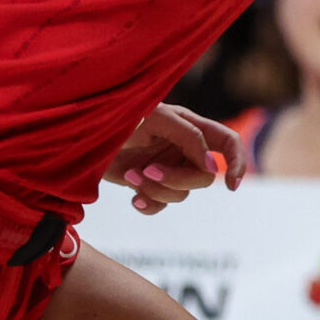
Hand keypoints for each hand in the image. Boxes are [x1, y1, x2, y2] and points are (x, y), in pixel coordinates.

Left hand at [108, 103, 244, 213]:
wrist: (81, 132)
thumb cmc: (120, 114)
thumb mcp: (156, 117)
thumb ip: (189, 137)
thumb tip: (213, 169)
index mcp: (191, 126)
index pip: (228, 143)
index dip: (237, 162)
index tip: (230, 185)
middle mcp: (183, 149)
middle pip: (203, 177)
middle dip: (177, 179)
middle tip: (149, 171)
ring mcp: (166, 168)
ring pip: (181, 194)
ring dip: (156, 189)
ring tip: (130, 175)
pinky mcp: (147, 184)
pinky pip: (160, 205)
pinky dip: (148, 205)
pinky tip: (133, 199)